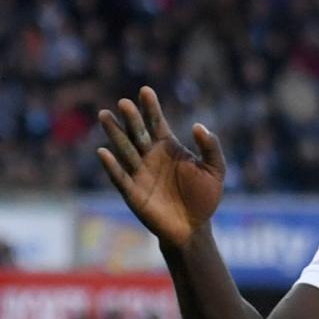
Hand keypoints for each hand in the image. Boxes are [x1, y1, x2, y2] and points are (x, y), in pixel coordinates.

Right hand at [95, 85, 225, 250]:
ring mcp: (139, 173)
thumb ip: (211, 148)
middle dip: (131, 118)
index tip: (146, 91)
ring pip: (125, 149)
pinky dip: (112, 165)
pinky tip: (103, 152)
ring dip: (115, 134)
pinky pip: (120, 177)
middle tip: (125, 103)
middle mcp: (150, 156)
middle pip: (138, 132)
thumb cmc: (204, 197)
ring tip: (105, 115)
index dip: (151, 107)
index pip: (156, 122)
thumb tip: (198, 126)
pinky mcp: (132, 192)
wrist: (194, 227)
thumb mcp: (214, 170)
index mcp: (168, 147)